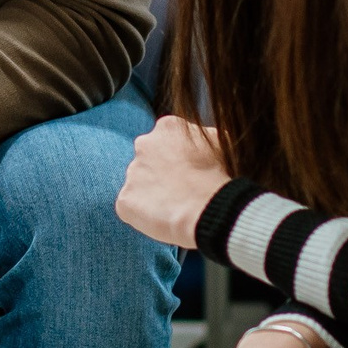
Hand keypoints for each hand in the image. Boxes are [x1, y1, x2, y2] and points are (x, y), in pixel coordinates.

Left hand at [116, 115, 230, 246]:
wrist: (210, 208)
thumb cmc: (221, 176)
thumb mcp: (222, 142)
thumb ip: (204, 136)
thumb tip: (202, 139)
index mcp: (167, 128)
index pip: (167, 142)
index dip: (179, 160)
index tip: (190, 173)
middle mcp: (143, 145)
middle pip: (149, 161)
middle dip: (161, 174)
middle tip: (181, 191)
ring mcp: (132, 173)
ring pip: (139, 184)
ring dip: (153, 195)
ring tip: (175, 208)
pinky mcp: (125, 200)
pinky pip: (131, 208)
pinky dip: (144, 215)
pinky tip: (164, 219)